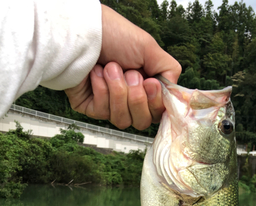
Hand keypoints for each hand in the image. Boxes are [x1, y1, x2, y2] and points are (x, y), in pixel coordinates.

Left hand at [65, 5, 180, 129]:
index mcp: (144, 87)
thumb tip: (174, 94)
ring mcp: (109, 106)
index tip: (150, 84)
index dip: (156, 104)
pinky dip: (101, 89)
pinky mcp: (91, 108)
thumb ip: (169, 71)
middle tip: (129, 74)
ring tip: (110, 68)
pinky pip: (102, 112)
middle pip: (142, 122)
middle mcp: (128, 100)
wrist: (81, 32)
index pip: (158, 113)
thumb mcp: (149, 48)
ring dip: (118, 91)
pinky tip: (95, 73)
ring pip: (123, 120)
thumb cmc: (113, 35)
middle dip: (136, 98)